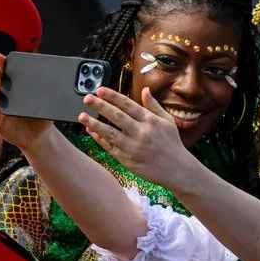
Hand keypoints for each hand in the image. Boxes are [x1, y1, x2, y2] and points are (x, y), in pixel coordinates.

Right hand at [0, 54, 53, 152]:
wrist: (38, 135)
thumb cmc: (40, 116)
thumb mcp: (47, 104)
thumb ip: (50, 94)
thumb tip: (58, 84)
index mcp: (14, 88)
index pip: (7, 73)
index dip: (2, 64)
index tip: (0, 56)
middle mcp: (5, 96)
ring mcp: (1, 110)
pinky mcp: (1, 124)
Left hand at [80, 88, 203, 191]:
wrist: (177, 170)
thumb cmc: (172, 144)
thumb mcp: (167, 121)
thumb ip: (154, 105)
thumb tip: (145, 90)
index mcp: (150, 121)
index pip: (128, 105)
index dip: (113, 96)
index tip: (100, 90)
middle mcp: (141, 133)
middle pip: (116, 117)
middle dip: (100, 106)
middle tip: (87, 98)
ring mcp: (134, 147)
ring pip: (110, 133)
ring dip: (94, 124)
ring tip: (82, 116)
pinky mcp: (128, 160)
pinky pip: (110, 148)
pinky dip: (100, 140)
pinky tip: (91, 132)